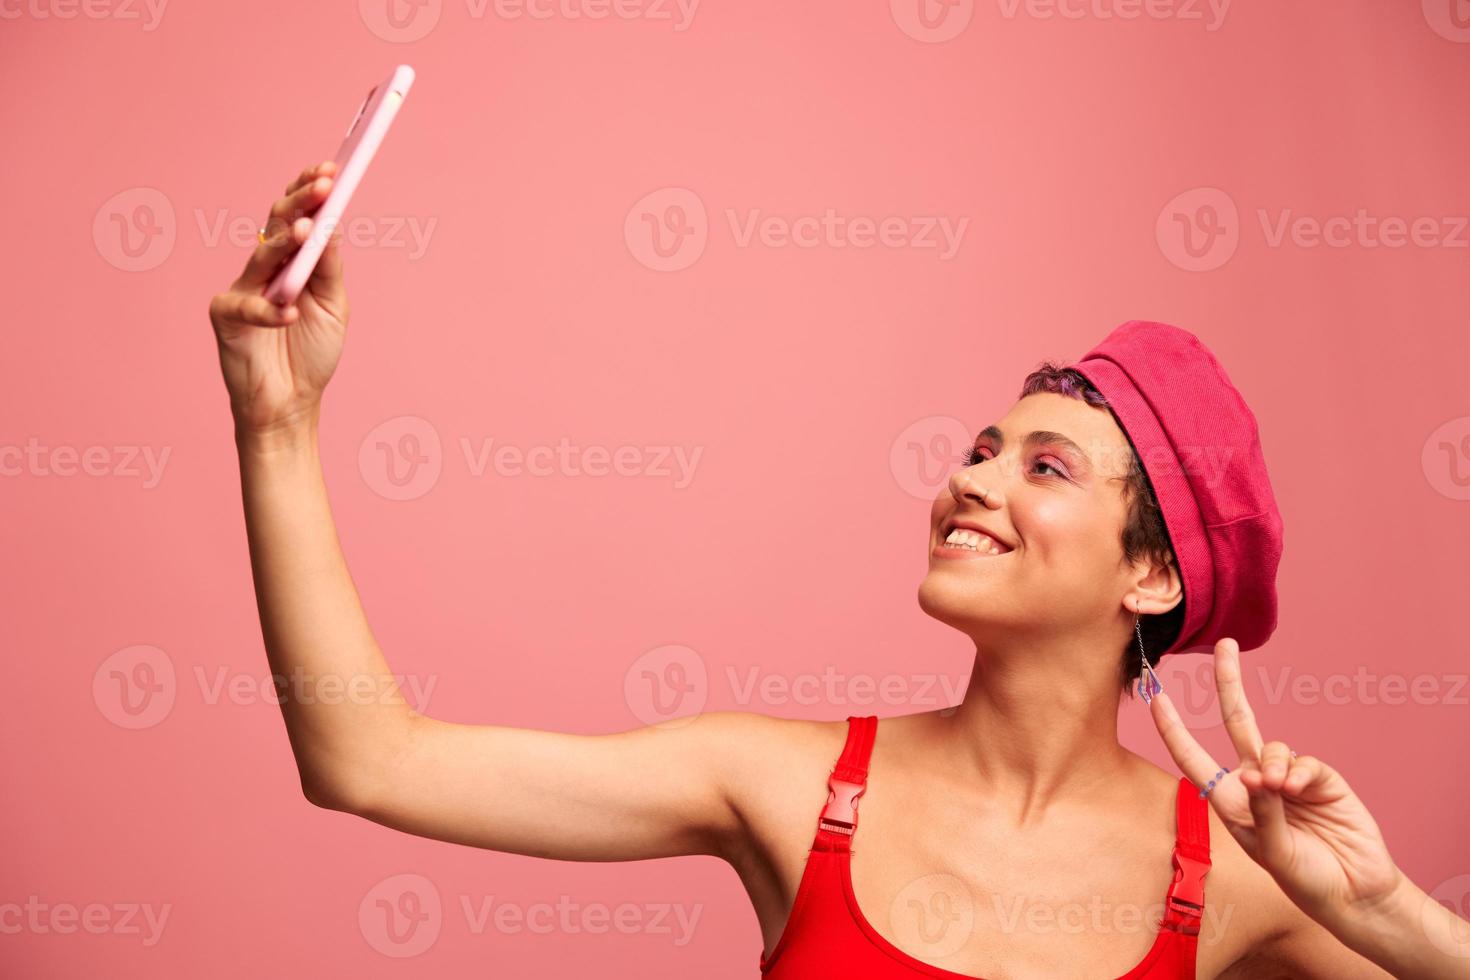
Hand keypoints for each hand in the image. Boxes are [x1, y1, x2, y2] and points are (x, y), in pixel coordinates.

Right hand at [209, 160, 349, 436]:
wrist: (291, 403)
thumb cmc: (311, 353)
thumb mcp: (334, 307)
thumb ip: (330, 268)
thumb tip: (333, 224)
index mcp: (291, 261)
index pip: (297, 216)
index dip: (311, 192)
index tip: (332, 170)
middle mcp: (265, 268)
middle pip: (278, 225)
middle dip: (301, 202)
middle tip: (325, 184)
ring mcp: (243, 288)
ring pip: (262, 256)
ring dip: (284, 243)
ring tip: (306, 231)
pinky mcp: (225, 315)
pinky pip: (248, 306)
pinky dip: (271, 310)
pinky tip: (290, 313)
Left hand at [1147, 638, 1403, 929]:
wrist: (1354, 893)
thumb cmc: (1304, 879)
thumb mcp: (1273, 852)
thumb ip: (1263, 814)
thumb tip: (1258, 774)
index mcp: (1230, 800)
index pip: (1193, 758)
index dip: (1173, 728)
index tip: (1155, 697)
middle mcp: (1255, 781)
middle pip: (1237, 722)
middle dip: (1229, 683)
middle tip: (1225, 646)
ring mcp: (1287, 777)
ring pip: (1272, 745)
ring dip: (1275, 764)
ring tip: (1282, 791)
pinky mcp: (1320, 777)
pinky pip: (1303, 760)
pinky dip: (1299, 772)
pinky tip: (1300, 790)